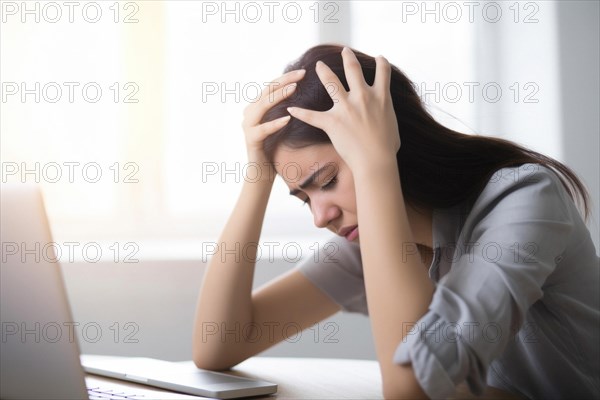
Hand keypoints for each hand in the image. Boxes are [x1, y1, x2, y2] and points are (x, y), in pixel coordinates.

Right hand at [241, 68, 305, 182]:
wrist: (262, 173)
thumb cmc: (275, 148)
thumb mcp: (281, 125)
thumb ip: (285, 110)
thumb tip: (304, 94)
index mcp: (257, 107)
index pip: (271, 86)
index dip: (286, 77)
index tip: (304, 71)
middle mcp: (249, 113)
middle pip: (266, 91)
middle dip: (284, 81)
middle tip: (302, 74)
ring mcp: (248, 126)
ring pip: (262, 106)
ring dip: (278, 97)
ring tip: (294, 89)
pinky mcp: (251, 140)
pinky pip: (262, 129)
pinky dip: (274, 123)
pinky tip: (287, 119)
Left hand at [287, 47, 399, 172]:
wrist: (376, 161)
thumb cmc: (387, 148)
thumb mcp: (393, 124)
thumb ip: (387, 113)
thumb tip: (384, 115)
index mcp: (381, 97)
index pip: (383, 71)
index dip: (381, 62)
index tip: (379, 58)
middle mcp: (363, 97)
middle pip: (354, 70)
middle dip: (348, 58)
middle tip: (344, 51)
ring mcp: (346, 108)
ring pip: (331, 83)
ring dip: (323, 71)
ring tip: (318, 65)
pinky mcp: (332, 122)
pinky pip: (312, 116)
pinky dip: (300, 113)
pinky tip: (291, 110)